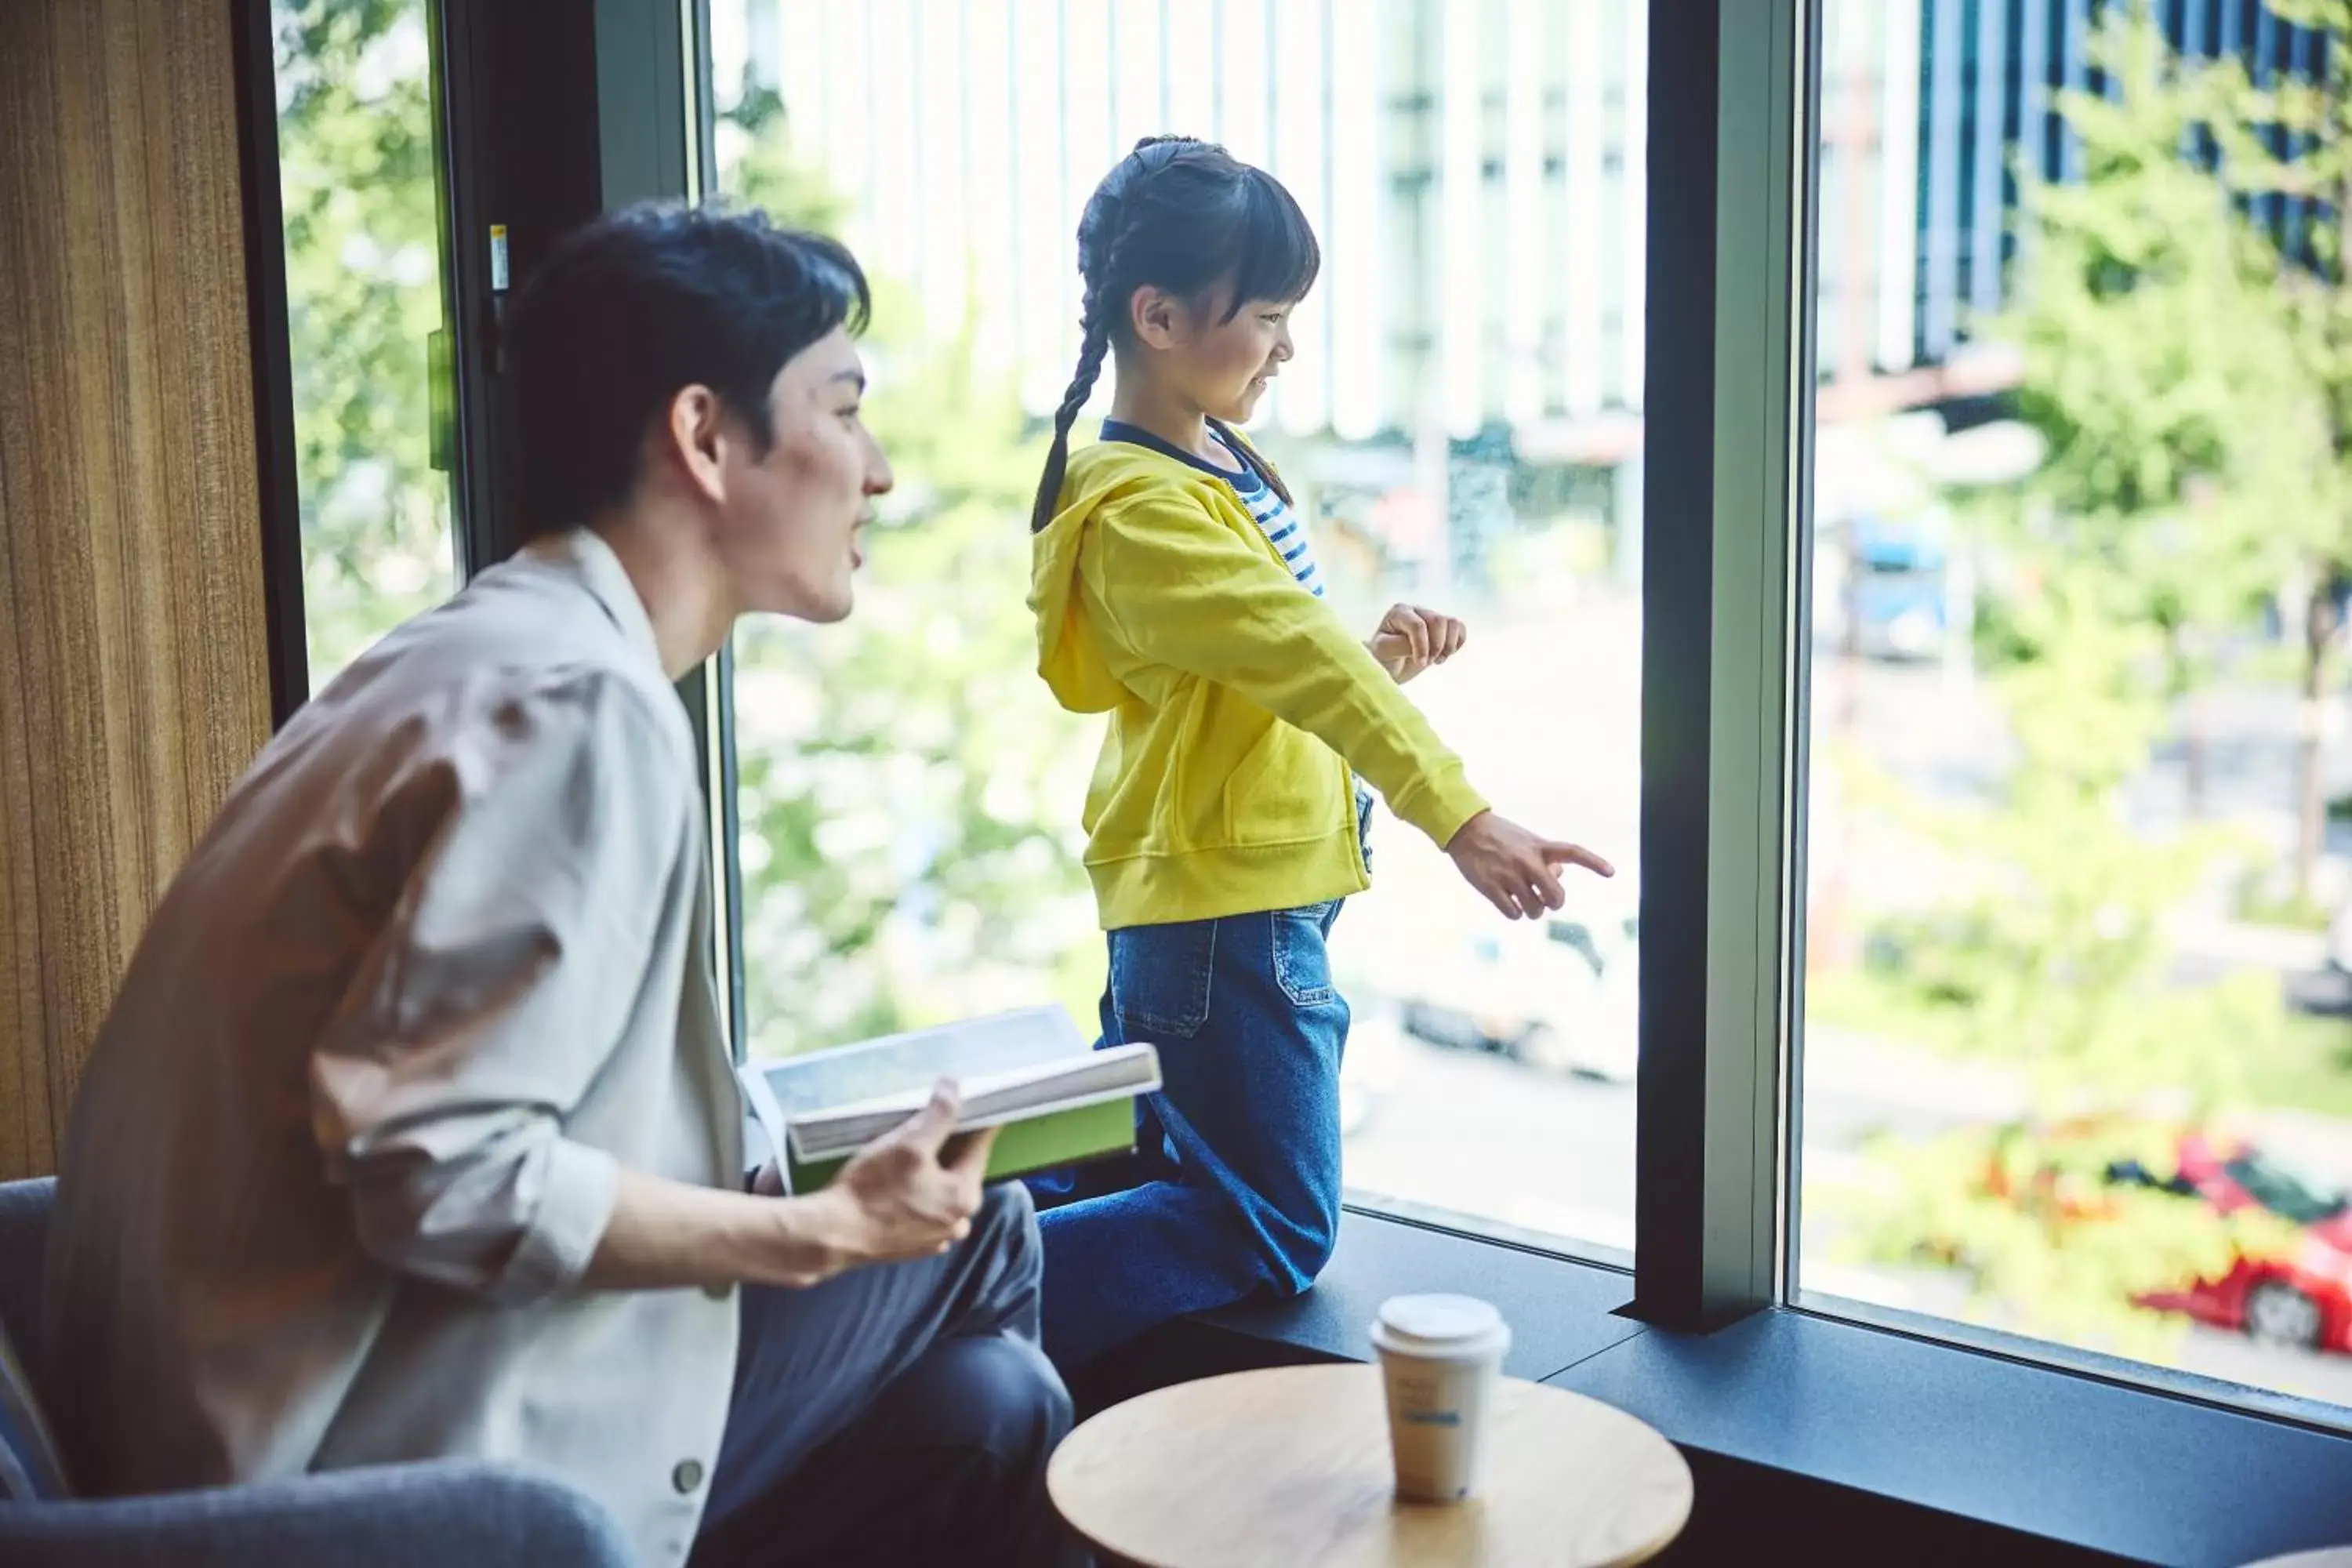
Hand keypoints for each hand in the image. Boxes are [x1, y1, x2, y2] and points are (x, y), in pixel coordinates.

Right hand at [817, 1081, 996, 1268]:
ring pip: (942, 1190)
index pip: (980, 1146)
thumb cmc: (872, 1189)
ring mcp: (936, 1238)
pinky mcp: (913, 1246)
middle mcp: (958, 1221)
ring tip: (909, 1152)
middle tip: (929, 1123)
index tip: (969, 1100)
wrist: (832, 1236)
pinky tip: (898, 1184)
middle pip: (961, 1169)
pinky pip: (925, 1210)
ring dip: (932, 1171)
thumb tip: (955, 1085)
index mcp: (965, 1196)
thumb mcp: (908, 1144)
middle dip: (949, 1145)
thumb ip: (939, 1114)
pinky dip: (918, 1194)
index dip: (975, 1119)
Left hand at [1367, 603, 1466, 684]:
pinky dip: (1457, 643)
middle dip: (1436, 646)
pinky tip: (1445, 655)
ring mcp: (1431, 617)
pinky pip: (1460, 628)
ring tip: (1437, 659)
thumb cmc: (1381, 658)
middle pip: (1438, 621)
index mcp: (1399, 612)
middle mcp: (1416, 610)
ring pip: (1452, 623)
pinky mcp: (1443, 627)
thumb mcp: (1384, 652)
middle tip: (1426, 662)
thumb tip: (1424, 645)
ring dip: (1449, 645)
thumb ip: (1401, 646)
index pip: (1418, 625)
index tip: (1420, 663)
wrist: (1389, 666)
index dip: (1422, 646)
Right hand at [1444, 810, 1613, 919]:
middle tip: (1544, 898)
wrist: (1465, 830)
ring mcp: (1509, 875)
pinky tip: (1508, 902)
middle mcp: (1527, 860)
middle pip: (1556, 897)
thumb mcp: (1528, 840)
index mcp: (1539, 846)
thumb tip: (1559, 877)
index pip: (1572, 851)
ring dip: (1532, 910)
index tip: (1611, 873)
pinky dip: (1515, 913)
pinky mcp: (1491, 887)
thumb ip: (1546, 858)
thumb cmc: (1501, 837)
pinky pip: (1514, 914)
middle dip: (1553, 903)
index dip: (1593, 862)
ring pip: (1535, 910)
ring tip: (1522, 899)